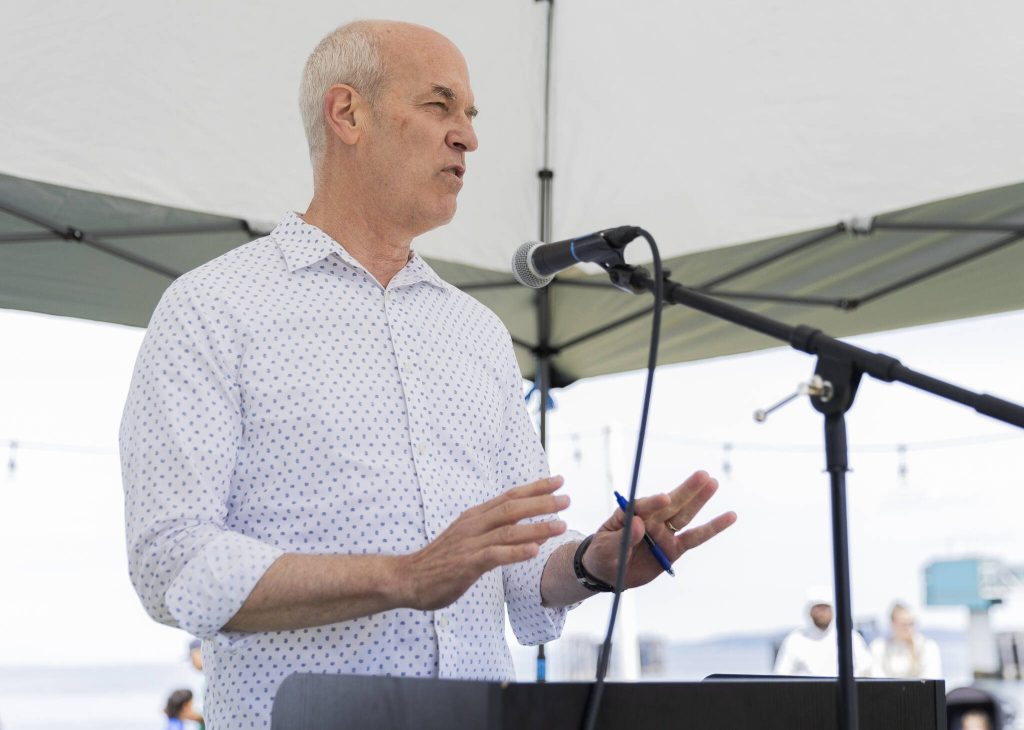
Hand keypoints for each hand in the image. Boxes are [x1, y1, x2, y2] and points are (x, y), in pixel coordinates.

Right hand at [401, 476, 569, 610]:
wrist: (408, 577)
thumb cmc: (441, 560)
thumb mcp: (469, 539)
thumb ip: (497, 534)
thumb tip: (533, 534)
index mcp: (476, 516)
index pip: (509, 496)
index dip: (535, 488)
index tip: (557, 480)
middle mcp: (475, 525)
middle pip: (513, 508)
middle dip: (542, 502)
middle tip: (566, 499)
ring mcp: (471, 543)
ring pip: (509, 530)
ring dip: (536, 527)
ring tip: (560, 525)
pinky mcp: (467, 564)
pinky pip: (495, 555)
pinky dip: (516, 552)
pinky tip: (534, 551)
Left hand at [582, 470, 735, 588]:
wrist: (608, 573)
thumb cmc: (603, 555)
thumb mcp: (606, 549)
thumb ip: (623, 538)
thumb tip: (639, 524)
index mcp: (629, 514)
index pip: (643, 506)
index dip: (653, 502)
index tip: (664, 498)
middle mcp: (649, 519)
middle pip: (670, 503)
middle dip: (685, 490)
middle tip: (702, 474)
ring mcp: (663, 532)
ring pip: (684, 515)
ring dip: (698, 500)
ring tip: (713, 482)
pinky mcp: (674, 548)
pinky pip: (695, 537)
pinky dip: (713, 527)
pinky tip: (730, 516)